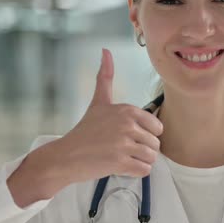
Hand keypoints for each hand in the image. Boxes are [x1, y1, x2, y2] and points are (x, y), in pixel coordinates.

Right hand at [8, 48, 162, 206]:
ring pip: (152, 158)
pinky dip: (135, 172)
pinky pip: (144, 170)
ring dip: (139, 162)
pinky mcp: (120, 162)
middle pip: (156, 144)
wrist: (66, 156)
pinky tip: (120, 167)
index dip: (145, 135)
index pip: (158, 127)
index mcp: (127, 110)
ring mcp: (123, 143)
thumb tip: (105, 50)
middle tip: (122, 150)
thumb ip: (104, 77)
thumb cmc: (85, 131)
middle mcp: (127, 124)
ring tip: (122, 158)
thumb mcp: (98, 102)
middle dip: (142, 151)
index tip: (128, 137)